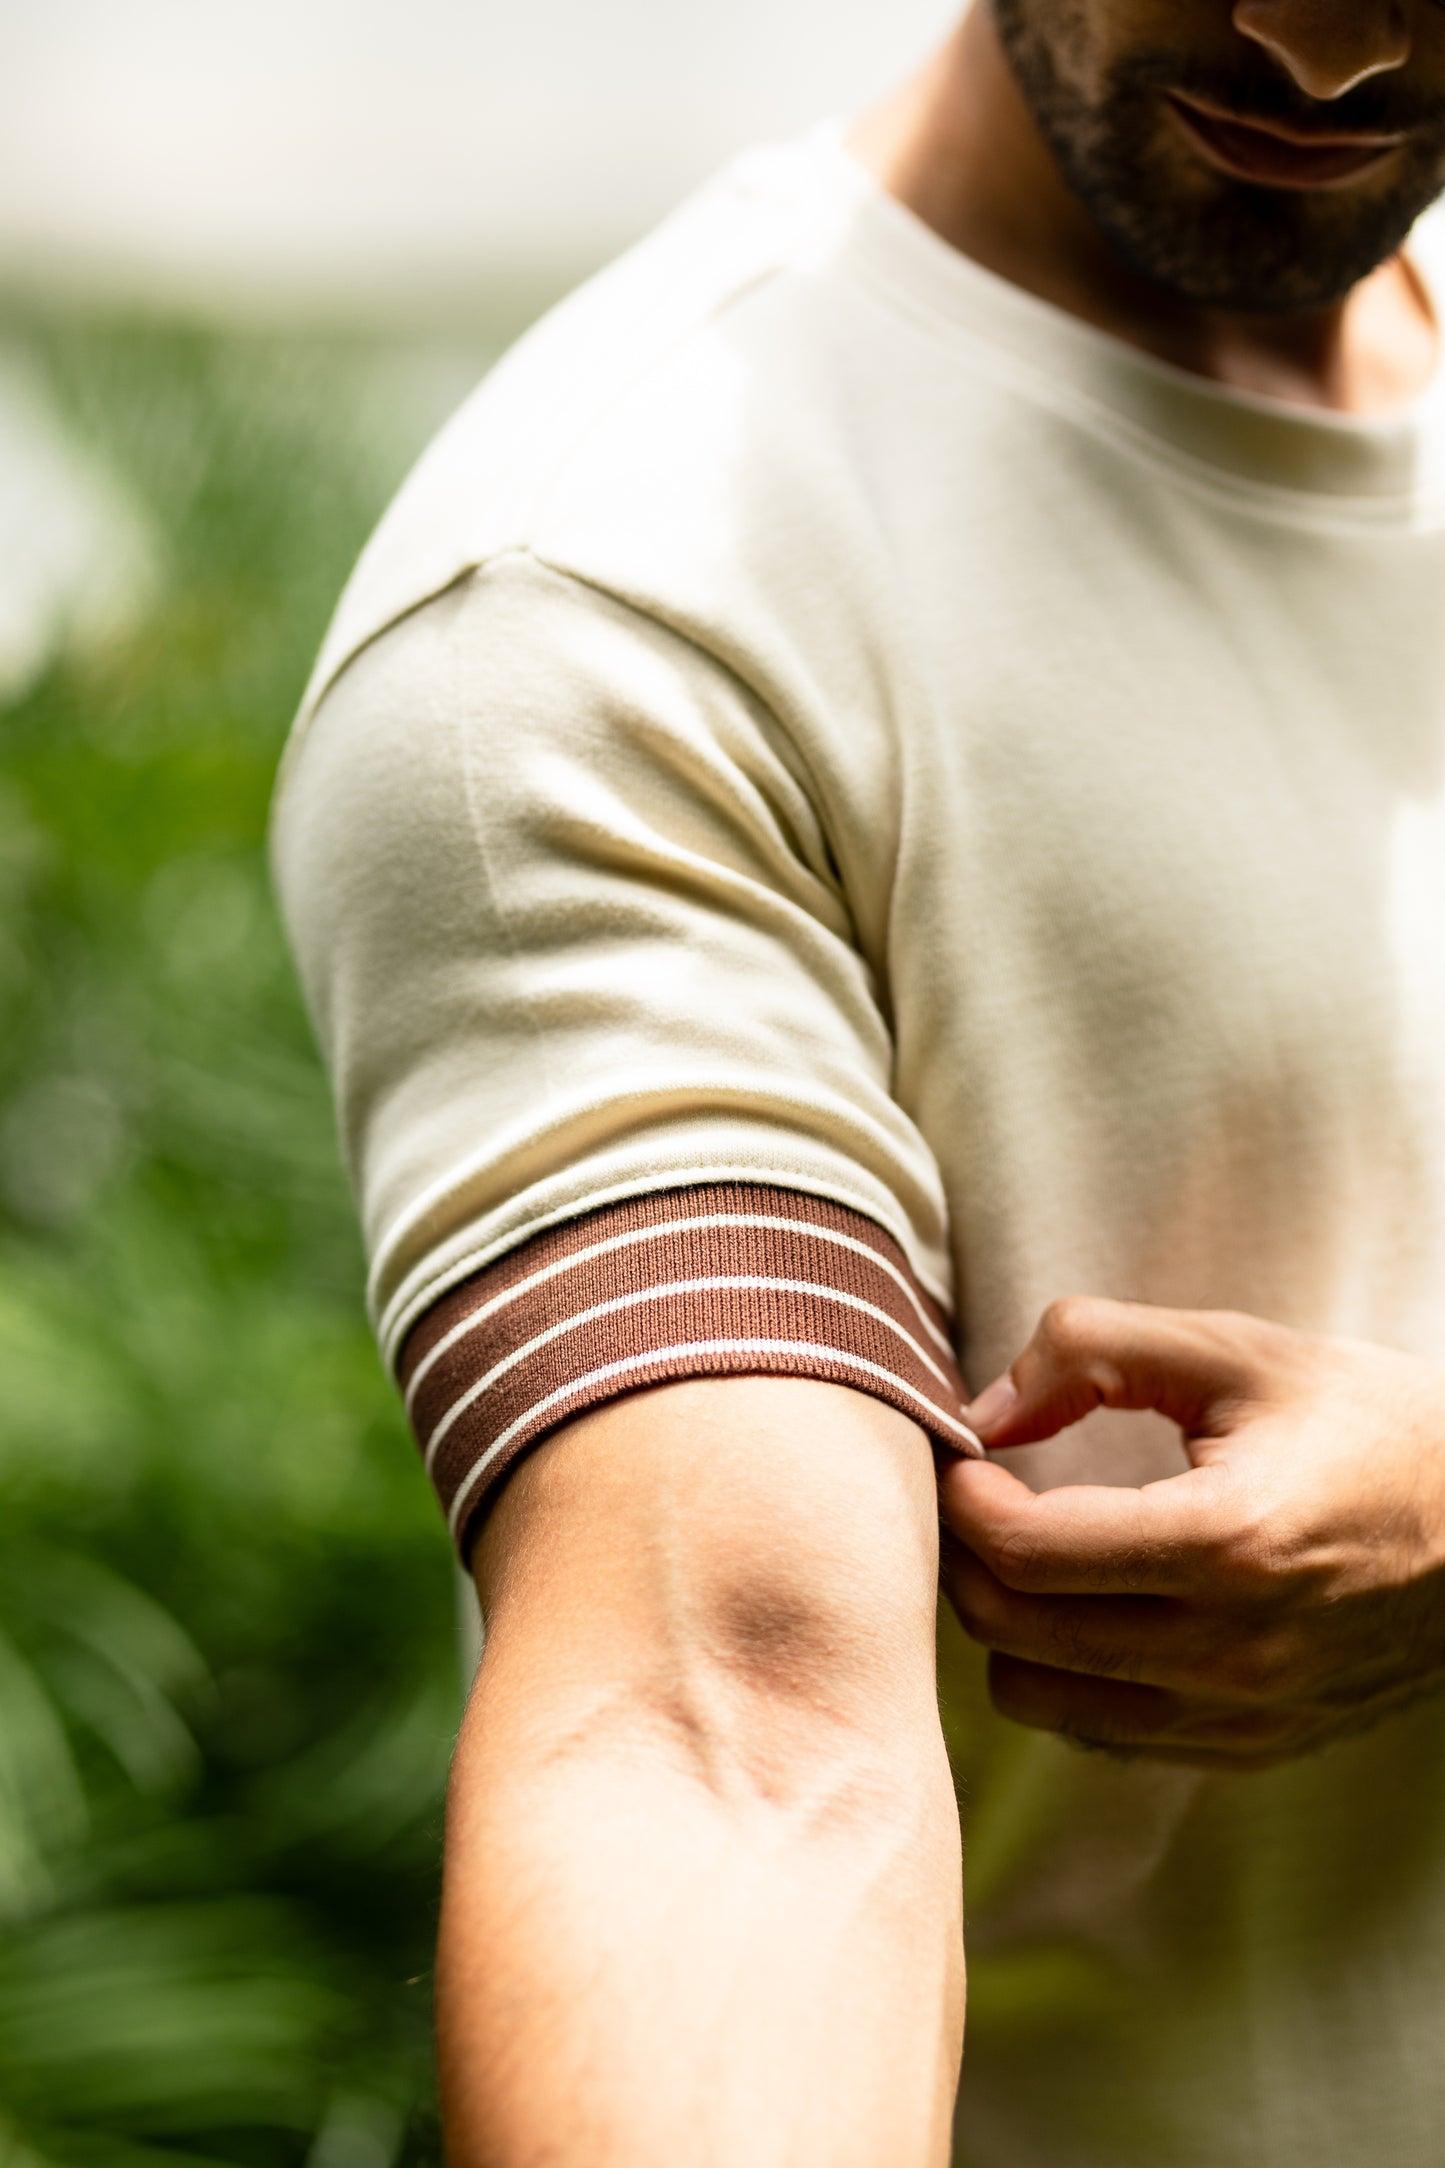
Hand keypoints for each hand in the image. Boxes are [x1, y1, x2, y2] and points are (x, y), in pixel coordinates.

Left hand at [939, 1299, 1444, 1769]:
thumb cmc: (1365, 1420)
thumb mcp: (1236, 1348)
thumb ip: (1093, 1349)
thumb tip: (986, 1409)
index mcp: (1228, 1541)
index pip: (1028, 1551)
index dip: (964, 1499)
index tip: (965, 1456)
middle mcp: (1233, 1649)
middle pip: (1014, 1632)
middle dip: (967, 1558)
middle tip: (975, 1499)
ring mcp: (1245, 1714)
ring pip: (1040, 1699)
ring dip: (1007, 1625)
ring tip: (1030, 1552)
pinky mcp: (1255, 1747)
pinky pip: (1104, 1735)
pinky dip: (1068, 1675)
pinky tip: (1090, 1606)